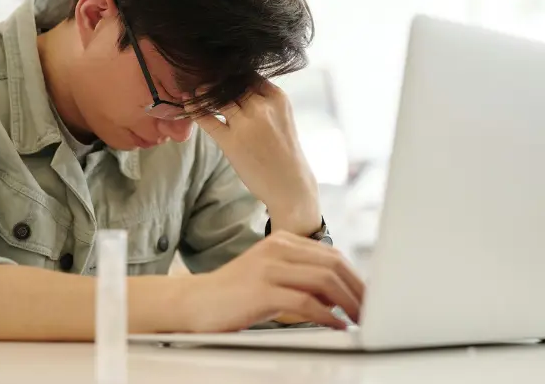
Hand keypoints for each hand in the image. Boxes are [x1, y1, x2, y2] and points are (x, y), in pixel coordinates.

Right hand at [184, 231, 364, 332]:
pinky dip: (327, 316)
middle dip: (358, 289)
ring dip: (349, 302)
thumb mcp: (271, 277)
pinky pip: (306, 301)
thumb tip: (340, 294)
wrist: (196, 302)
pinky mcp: (262, 290)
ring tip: (360, 320)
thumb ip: (301, 277)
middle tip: (372, 311)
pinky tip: (336, 326)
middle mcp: (277, 248)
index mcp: (281, 241)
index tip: (370, 297)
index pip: (331, 254)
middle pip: (333, 264)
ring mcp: (269, 267)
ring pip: (324, 279)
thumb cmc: (235, 294)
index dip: (356, 277)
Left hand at [191, 78, 320, 234]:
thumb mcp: (281, 116)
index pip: (247, 74)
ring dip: (202, 92)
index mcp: (276, 97)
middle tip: (200, 77)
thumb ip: (261, 99)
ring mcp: (246, 123)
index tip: (218, 73)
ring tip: (194, 91)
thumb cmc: (283, 151)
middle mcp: (262, 106)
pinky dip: (194, 109)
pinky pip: (206, 118)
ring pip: (216, 97)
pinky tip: (187, 103)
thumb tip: (233, 84)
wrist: (290, 185)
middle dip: (214, 81)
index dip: (230, 73)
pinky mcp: (231, 141)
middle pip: (230, 83)